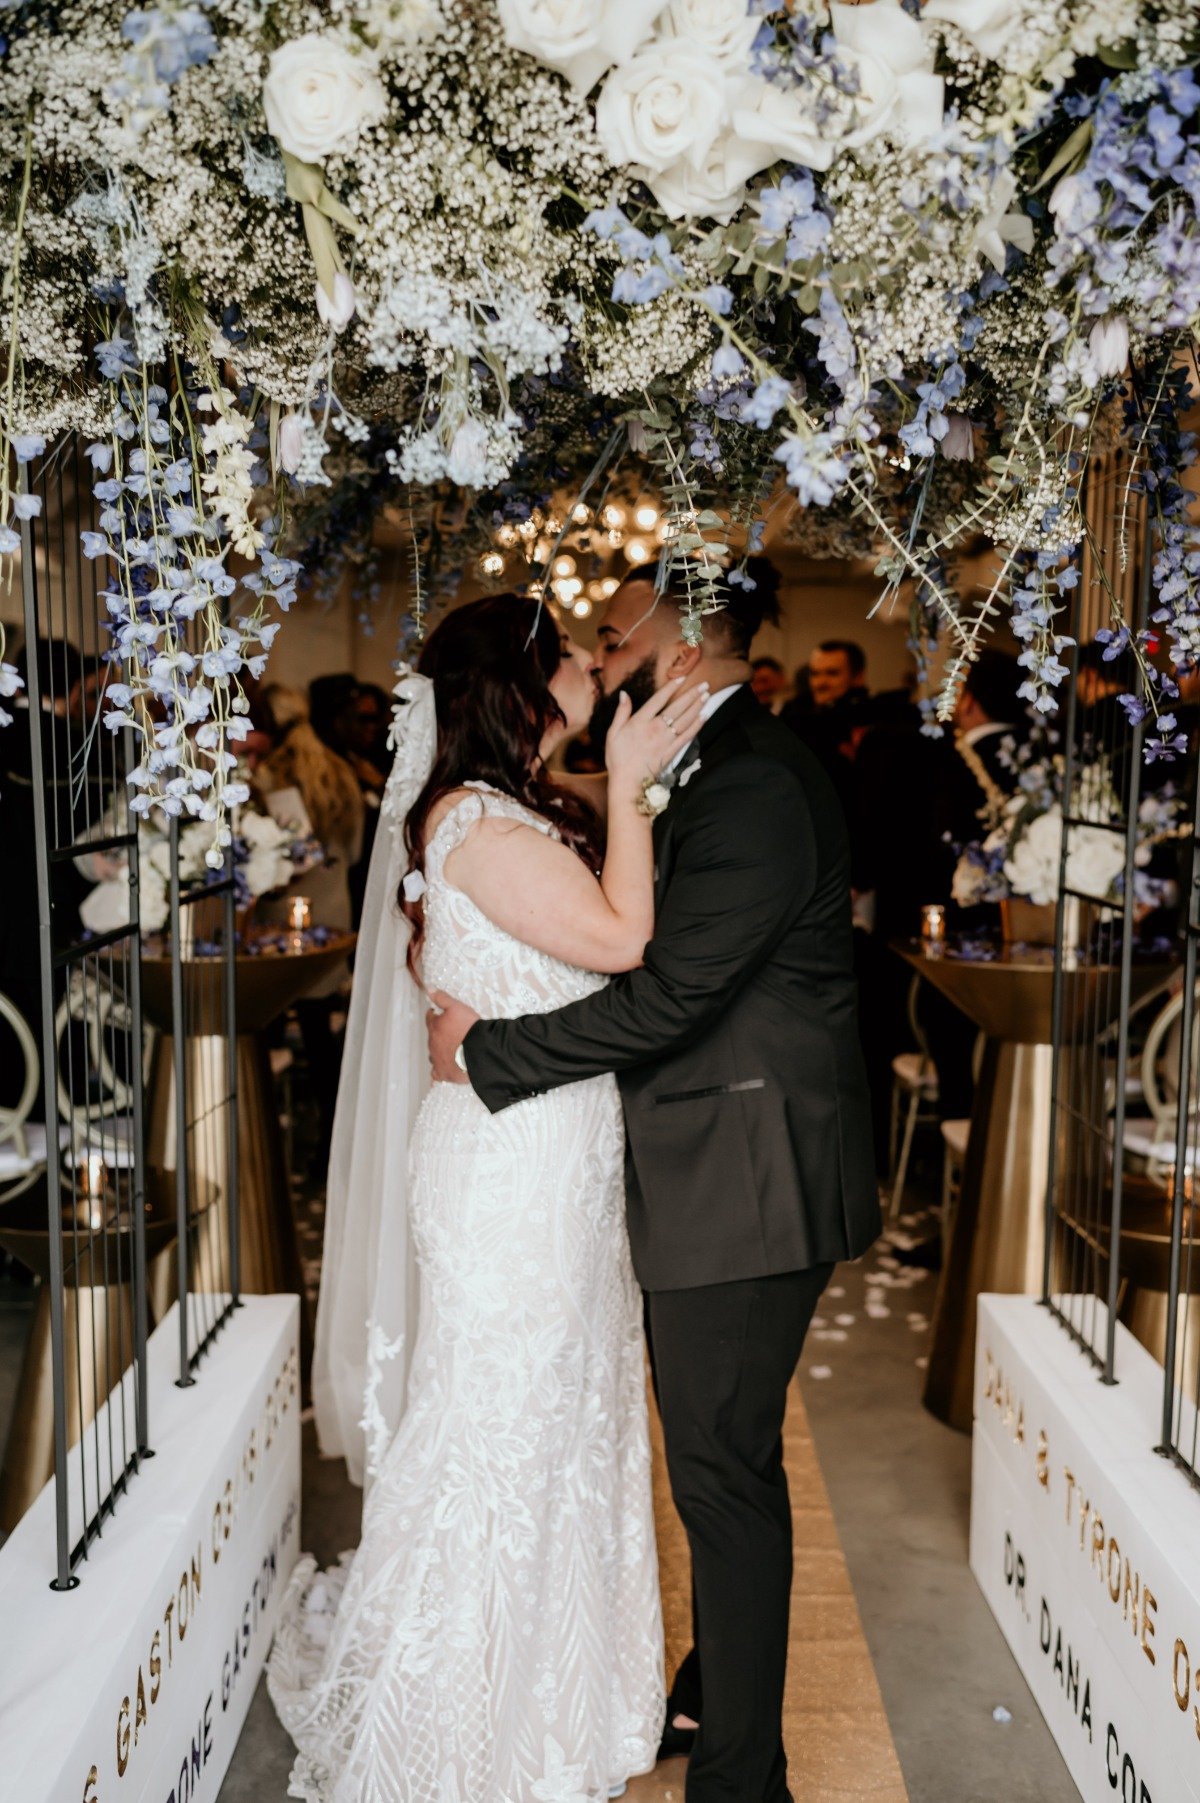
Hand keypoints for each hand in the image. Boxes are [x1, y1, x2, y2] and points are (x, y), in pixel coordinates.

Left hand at [426, 989, 479, 1083]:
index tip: (438, 1014)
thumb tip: (429, 990)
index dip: (434, 1015)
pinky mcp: (444, 1073)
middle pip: (432, 1037)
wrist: (479, 1051)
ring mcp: (437, 1059)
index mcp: (435, 1027)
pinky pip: (436, 1075)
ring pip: (433, 1055)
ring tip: (450, 1050)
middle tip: (451, 1032)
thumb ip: (442, 998)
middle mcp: (432, 1043)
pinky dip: (438, 1073)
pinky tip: (442, 1073)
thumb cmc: (469, 1028)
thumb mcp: (457, 1007)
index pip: (430, 1018)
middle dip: (439, 1034)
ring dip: (439, 1051)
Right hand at [604, 677, 707, 799]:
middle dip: (692, 694)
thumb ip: (621, 712)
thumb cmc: (617, 758)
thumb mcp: (612, 733)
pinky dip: (697, 725)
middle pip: (677, 707)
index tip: (682, 678)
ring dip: (698, 706)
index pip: (659, 699)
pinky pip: (687, 736)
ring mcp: (665, 740)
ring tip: (707, 695)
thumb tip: (624, 694)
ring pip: (685, 719)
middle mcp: (655, 728)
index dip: (671, 687)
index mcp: (639, 721)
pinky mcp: (672, 752)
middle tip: (704, 684)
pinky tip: (704, 717)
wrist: (627, 783)